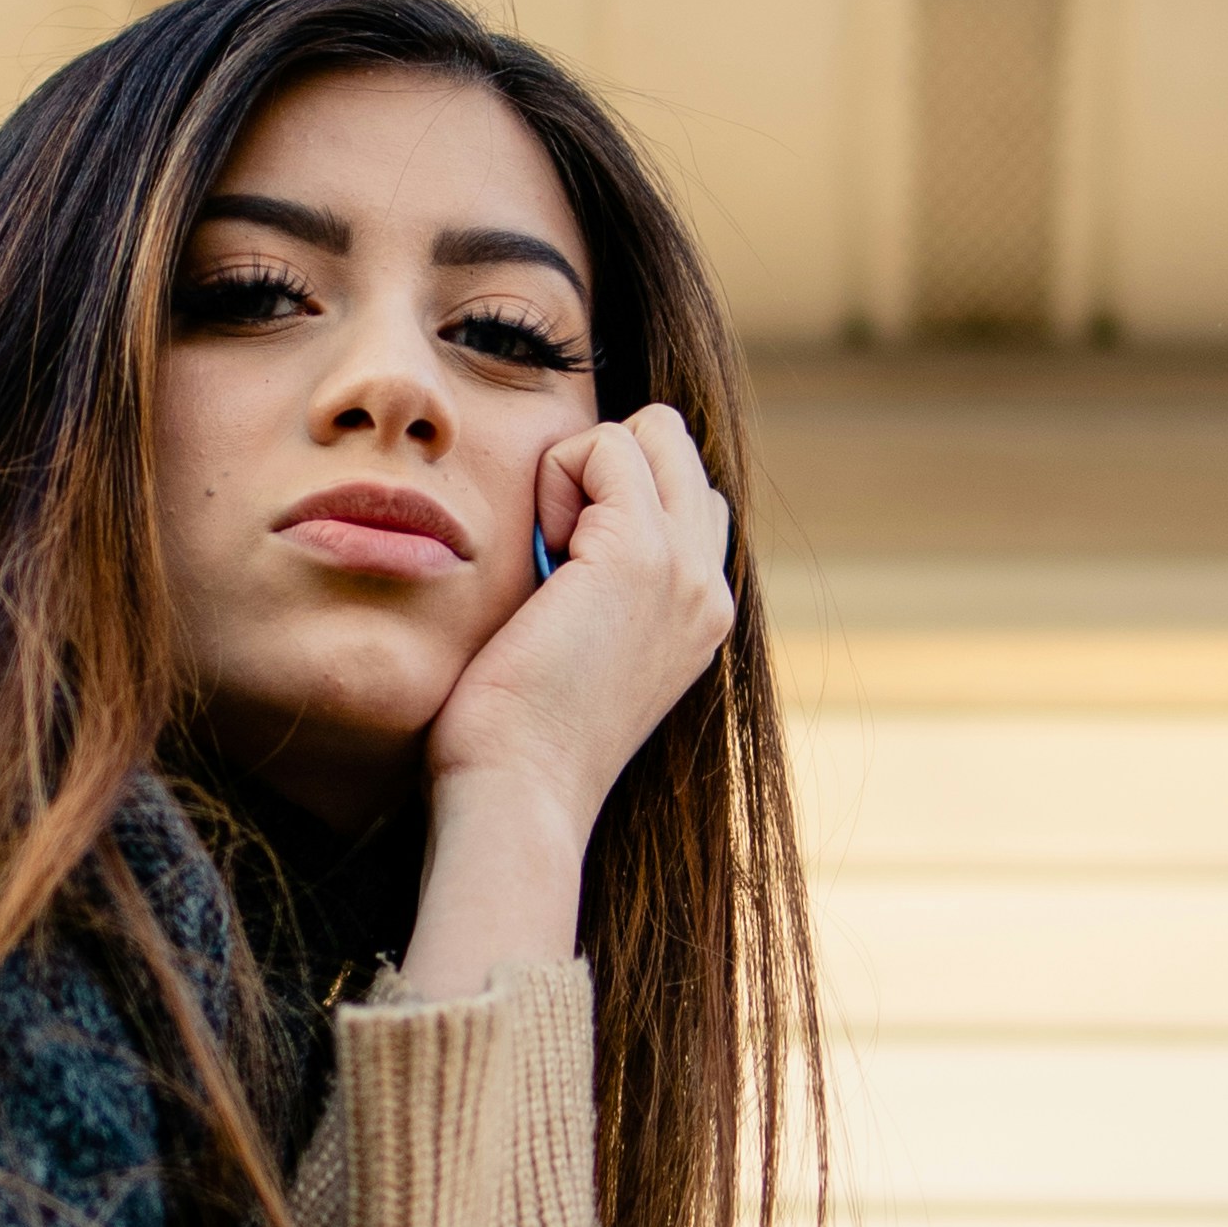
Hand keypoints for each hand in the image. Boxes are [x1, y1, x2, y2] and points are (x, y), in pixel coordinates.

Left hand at [395, 407, 735, 995]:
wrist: (518, 794)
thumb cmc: (518, 734)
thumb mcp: (580, 648)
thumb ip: (596, 588)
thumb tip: (565, 527)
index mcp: (701, 614)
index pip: (684, 496)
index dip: (609, 499)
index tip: (559, 572)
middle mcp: (710, 588)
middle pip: (678, 450)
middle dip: (604, 467)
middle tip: (553, 546)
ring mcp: (686, 569)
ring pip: (651, 432)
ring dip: (580, 467)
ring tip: (548, 550)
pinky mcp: (642, 554)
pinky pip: (604, 445)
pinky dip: (555, 474)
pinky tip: (537, 550)